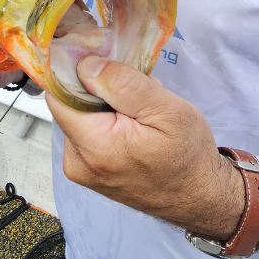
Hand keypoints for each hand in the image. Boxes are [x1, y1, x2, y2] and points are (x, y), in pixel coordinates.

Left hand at [46, 56, 244, 239]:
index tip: (105, 61)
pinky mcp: (87, 171)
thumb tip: (85, 65)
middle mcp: (77, 162)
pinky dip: (104, 122)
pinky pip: (86, 132)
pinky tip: (131, 126)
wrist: (199, 197)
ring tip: (137, 112)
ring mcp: (80, 169)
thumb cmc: (188, 155)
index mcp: (94, 147)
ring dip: (102, 105)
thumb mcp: (167, 111)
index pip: (59, 94)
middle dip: (96, 88)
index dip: (78, 71)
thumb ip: (124, 85)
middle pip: (68, 104)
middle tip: (134, 91)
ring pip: (78, 115)